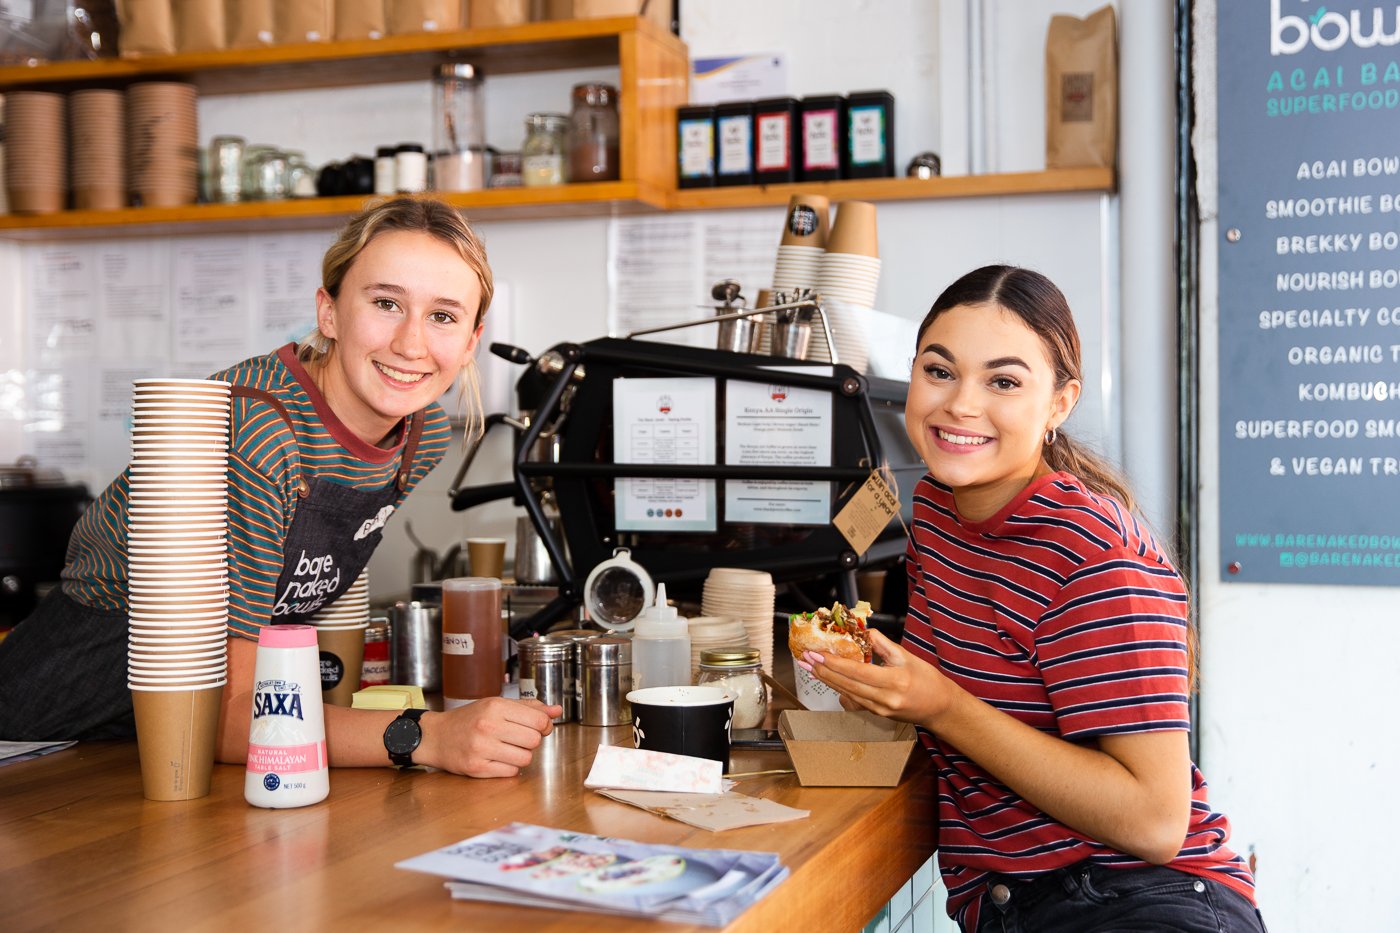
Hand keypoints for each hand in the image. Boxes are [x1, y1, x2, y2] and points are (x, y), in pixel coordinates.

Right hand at [417, 697, 561, 777]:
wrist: (436, 736)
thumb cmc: (469, 719)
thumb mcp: (497, 705)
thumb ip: (529, 708)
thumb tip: (557, 711)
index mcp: (496, 706)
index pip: (539, 721)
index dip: (545, 726)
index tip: (539, 727)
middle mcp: (488, 726)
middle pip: (534, 740)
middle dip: (531, 740)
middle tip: (518, 737)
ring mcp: (482, 748)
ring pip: (525, 758)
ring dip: (522, 755)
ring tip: (508, 748)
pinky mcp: (477, 768)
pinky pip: (511, 771)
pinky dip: (509, 767)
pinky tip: (497, 758)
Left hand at [799, 629, 955, 727]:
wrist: (939, 708)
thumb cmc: (927, 680)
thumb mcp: (907, 657)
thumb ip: (883, 645)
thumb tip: (864, 632)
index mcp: (894, 681)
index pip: (857, 671)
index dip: (835, 663)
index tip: (817, 654)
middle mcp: (884, 698)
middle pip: (847, 684)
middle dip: (823, 671)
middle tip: (805, 659)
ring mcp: (879, 709)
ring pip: (847, 694)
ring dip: (827, 680)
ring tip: (811, 668)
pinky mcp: (876, 714)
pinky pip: (853, 701)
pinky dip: (839, 690)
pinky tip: (829, 682)